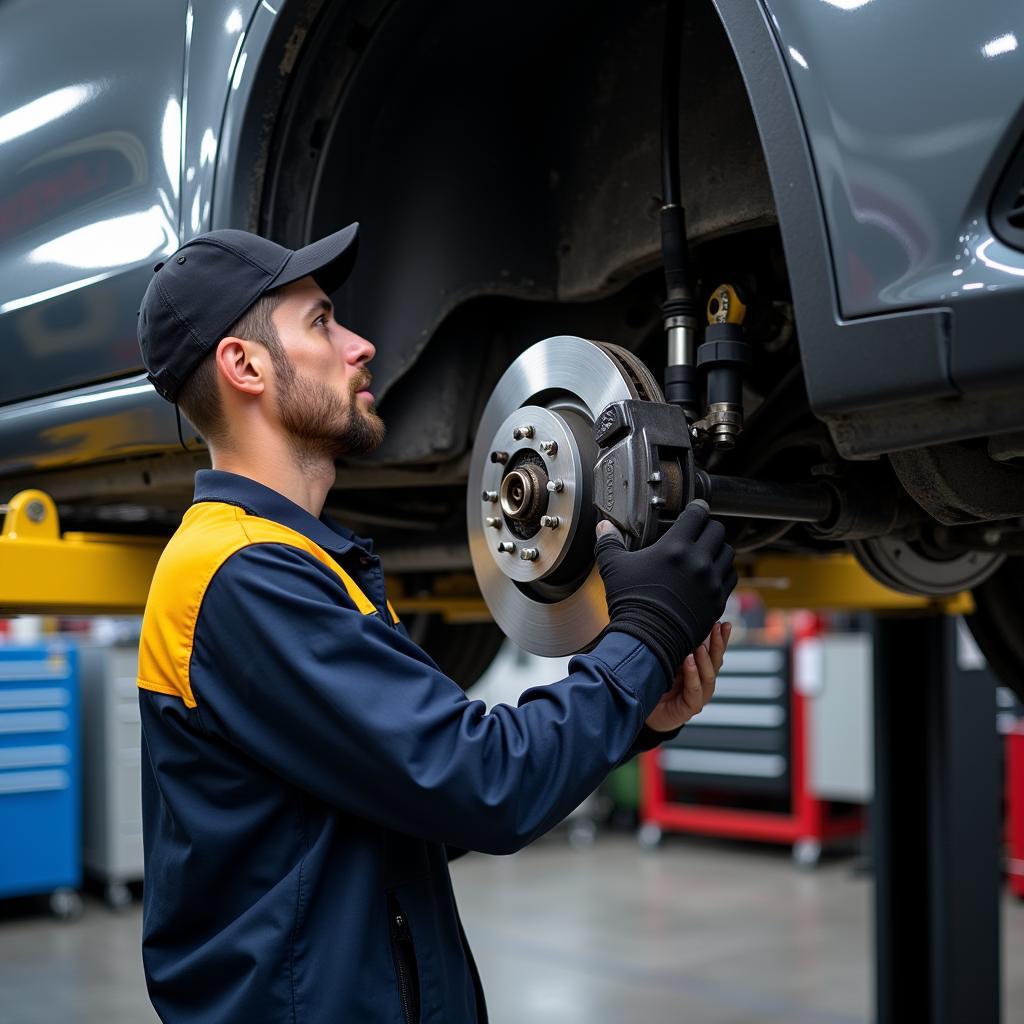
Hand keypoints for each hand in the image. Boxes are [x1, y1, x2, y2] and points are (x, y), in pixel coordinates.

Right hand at [595, 501, 736, 684]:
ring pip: (728, 553)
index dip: (697, 508)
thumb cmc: (630, 601)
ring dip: (719, 549)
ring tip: (708, 552)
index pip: (697, 515)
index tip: (697, 508)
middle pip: (717, 531)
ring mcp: (711, 581)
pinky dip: (724, 572)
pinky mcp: (718, 600)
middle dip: (709, 528)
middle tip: (700, 531)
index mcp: (675, 546)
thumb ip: (609, 543)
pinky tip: (713, 573)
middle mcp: (698, 560)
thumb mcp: (614, 568)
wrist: (647, 640)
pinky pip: (730, 577)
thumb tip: (603, 526)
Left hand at [645, 621, 731, 732]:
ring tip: (701, 644)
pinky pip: (694, 691)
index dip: (721, 639)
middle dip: (718, 644)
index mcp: (700, 670)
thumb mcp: (667, 661)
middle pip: (715, 662)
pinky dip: (692, 675)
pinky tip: (689, 660)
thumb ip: (678, 647)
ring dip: (705, 659)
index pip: (714, 653)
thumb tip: (682, 622)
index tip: (724, 623)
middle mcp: (702, 683)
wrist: (642, 709)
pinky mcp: (689, 708)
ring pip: (708, 676)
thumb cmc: (655, 682)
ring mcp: (698, 696)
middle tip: (718, 627)